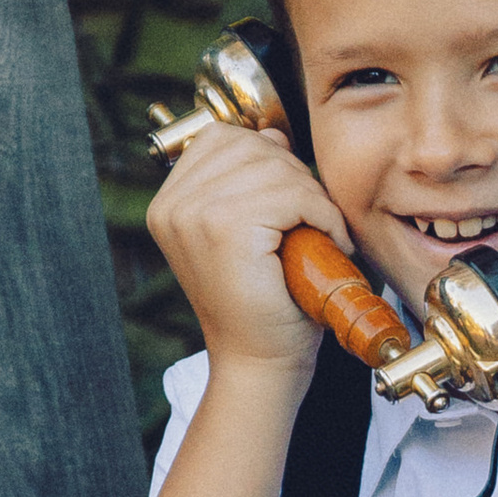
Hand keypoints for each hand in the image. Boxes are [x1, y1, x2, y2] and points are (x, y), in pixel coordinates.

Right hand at [146, 121, 348, 371]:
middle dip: (294, 176)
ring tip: (320, 233)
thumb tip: (271, 133)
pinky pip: (292, 194)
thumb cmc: (263, 304)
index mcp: (169, 203)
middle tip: (311, 220)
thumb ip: (250, 181)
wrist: (260, 363)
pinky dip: (322, 214)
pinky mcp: (224, 228)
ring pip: (275, 167)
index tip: (288, 203)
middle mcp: (171, 205)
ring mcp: (192, 214)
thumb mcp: (249, 231)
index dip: (268, 159)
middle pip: (251, 145)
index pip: (223, 138)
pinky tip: (328, 241)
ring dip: (312, 197)